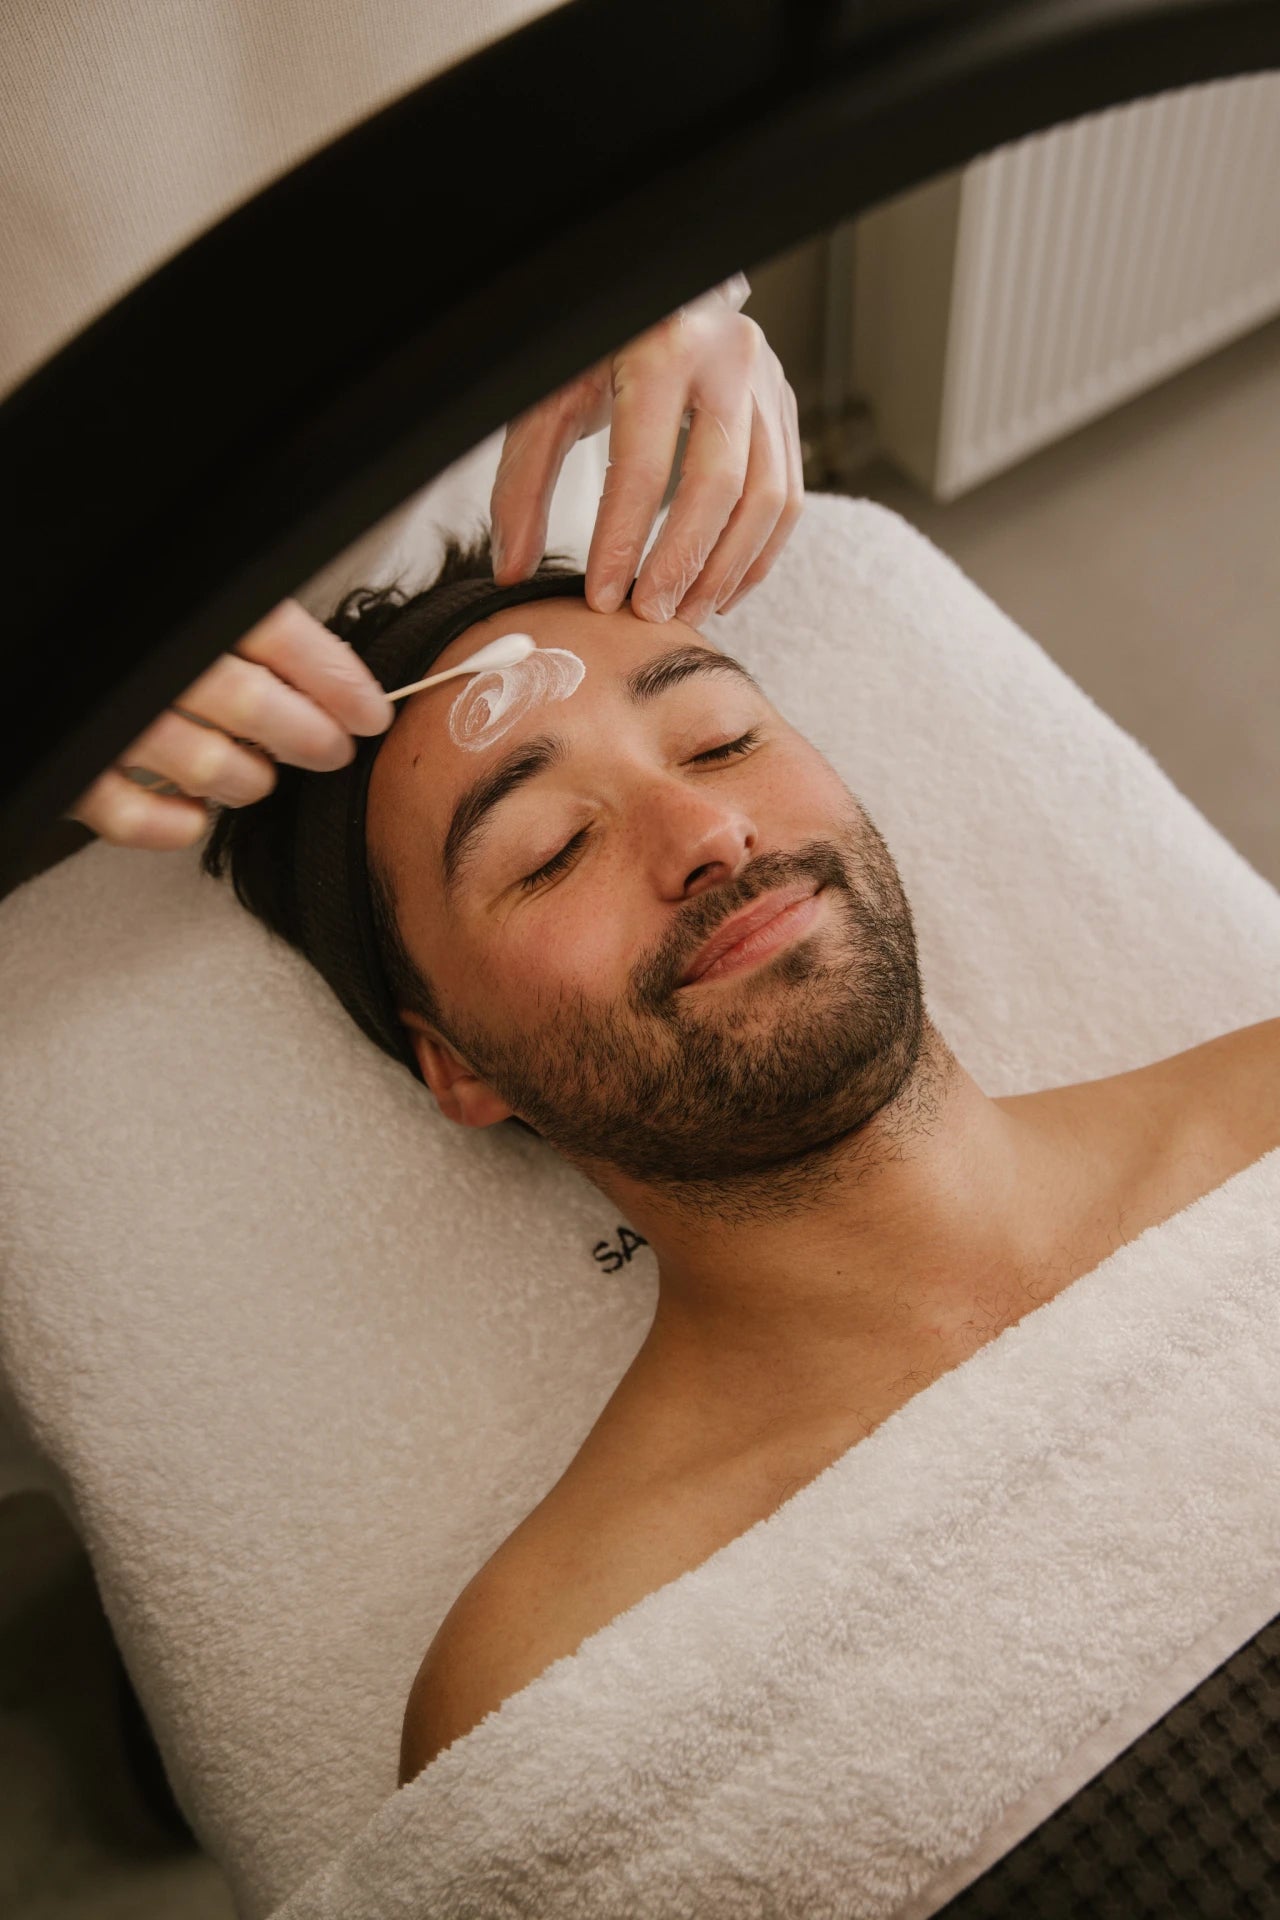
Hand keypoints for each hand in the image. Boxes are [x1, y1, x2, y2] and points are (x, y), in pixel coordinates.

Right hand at [65, 598, 393, 848]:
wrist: (43, 645)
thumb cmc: (133, 632)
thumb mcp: (195, 608)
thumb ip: (252, 633)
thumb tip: (335, 680)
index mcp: (179, 607)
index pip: (276, 636)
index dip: (335, 679)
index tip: (372, 713)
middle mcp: (143, 659)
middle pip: (250, 701)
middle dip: (308, 736)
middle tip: (331, 752)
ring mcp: (106, 718)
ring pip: (204, 763)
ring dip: (247, 779)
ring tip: (257, 776)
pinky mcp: (71, 771)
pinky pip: (129, 814)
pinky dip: (174, 825)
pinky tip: (195, 816)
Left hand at [490, 276, 803, 626]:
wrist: (655, 298)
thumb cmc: (596, 351)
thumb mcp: (548, 401)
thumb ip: (523, 484)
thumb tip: (513, 569)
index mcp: (661, 349)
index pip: (645, 466)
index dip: (622, 542)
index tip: (602, 597)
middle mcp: (727, 360)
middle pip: (718, 487)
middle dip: (682, 564)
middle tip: (649, 615)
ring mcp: (767, 383)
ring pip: (766, 498)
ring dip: (726, 569)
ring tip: (685, 612)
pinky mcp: (784, 408)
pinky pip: (788, 497)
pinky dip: (756, 554)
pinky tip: (720, 589)